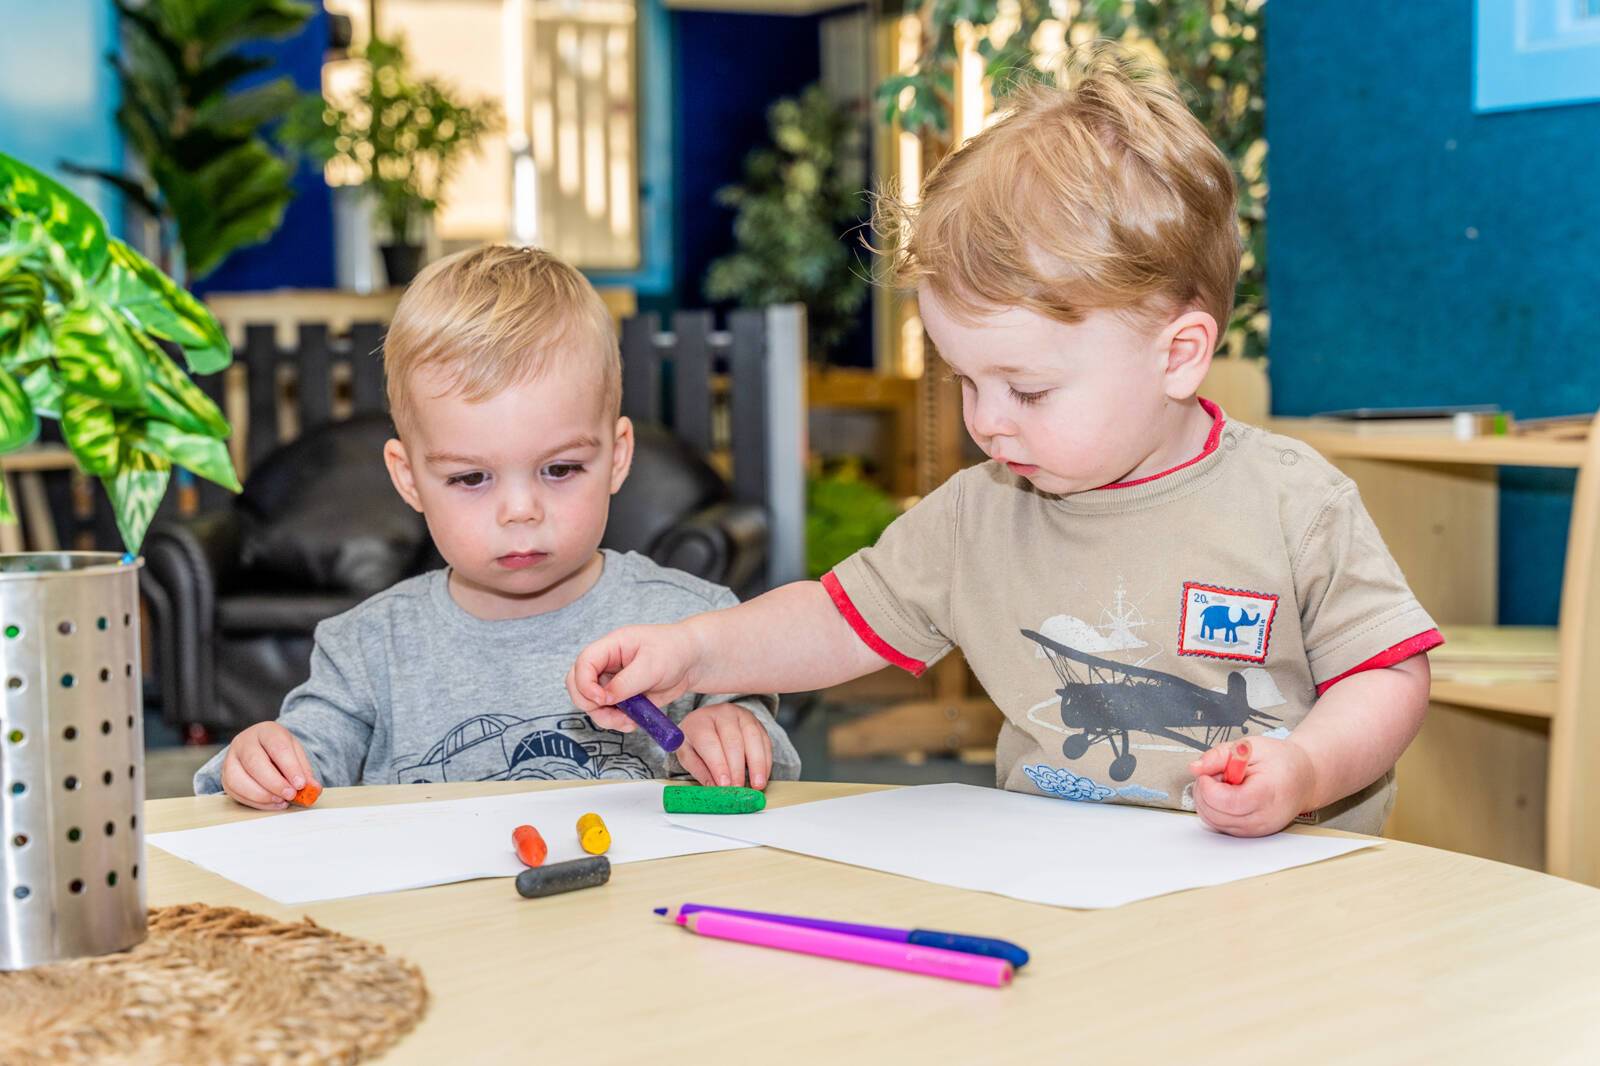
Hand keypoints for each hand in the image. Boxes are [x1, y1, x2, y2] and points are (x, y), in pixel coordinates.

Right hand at [220, 722, 317, 810]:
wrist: (261, 748)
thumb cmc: (279, 750)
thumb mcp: (296, 754)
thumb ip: (304, 771)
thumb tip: (314, 789)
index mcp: (265, 731)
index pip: (277, 747)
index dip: (290, 767)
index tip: (301, 784)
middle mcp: (244, 742)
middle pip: (254, 762)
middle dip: (274, 783)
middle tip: (291, 794)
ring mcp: (231, 759)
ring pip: (239, 779)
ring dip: (262, 795)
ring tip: (281, 801)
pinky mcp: (225, 777)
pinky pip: (235, 793)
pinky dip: (255, 802)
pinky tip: (271, 803)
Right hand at [566, 622, 703, 732]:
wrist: (692, 661)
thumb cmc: (674, 651)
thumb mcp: (652, 665)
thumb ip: (626, 682)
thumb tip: (604, 699)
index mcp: (610, 647)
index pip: (583, 663)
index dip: (585, 684)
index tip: (602, 699)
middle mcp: (606, 664)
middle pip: (577, 685)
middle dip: (590, 704)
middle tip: (613, 714)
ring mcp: (611, 682)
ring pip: (590, 704)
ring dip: (605, 718)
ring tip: (629, 721)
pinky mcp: (621, 698)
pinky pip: (608, 714)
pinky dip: (616, 722)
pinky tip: (633, 722)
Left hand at [675, 703, 773, 789]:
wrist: (708, 720)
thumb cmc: (696, 739)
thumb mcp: (687, 754)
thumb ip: (700, 770)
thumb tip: (714, 787)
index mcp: (700, 722)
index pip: (710, 743)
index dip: (718, 766)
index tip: (724, 784)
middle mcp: (722, 714)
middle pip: (733, 741)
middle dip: (737, 768)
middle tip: (739, 788)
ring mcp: (742, 716)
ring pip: (753, 738)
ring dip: (757, 764)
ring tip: (757, 784)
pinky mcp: (756, 722)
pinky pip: (765, 741)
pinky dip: (765, 761)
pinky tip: (763, 776)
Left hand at [1187, 736, 1315, 836]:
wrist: (1304, 779)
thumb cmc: (1281, 762)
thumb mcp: (1251, 747)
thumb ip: (1220, 755)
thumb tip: (1195, 768)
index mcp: (1266, 794)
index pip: (1227, 802)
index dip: (1208, 787)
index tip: (1208, 773)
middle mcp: (1262, 818)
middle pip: (1216, 815)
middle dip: (1204, 792)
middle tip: (1214, 774)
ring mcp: (1257, 830)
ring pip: (1214, 822)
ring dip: (1207, 801)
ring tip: (1222, 783)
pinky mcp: (1251, 834)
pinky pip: (1221, 825)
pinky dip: (1215, 810)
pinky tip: (1226, 795)